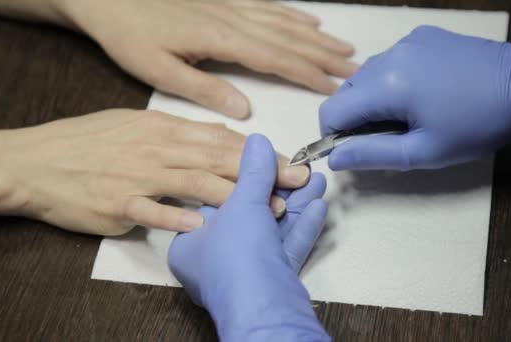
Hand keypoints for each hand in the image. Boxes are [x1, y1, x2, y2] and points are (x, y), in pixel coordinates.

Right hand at [0, 110, 309, 234]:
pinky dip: (176, 216)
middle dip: (260, 171)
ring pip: (192, 182)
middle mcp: (153, 148)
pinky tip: (201, 224)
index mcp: (159, 127)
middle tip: (295, 183)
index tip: (286, 162)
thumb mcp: (132, 124)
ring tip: (265, 209)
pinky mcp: (117, 203)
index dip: (256, 152)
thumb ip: (174, 132)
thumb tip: (212, 138)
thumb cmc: (83, 142)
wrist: (35, 162)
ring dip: (233, 196)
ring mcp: (135, 176)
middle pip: (216, 159)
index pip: (218, 139)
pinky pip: (151, 211)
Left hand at [58, 0, 357, 118]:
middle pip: (290, 39)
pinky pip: (268, 6)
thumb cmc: (129, 34)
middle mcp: (234, 18)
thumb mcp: (158, 69)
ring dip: (317, 36)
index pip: (276, 59)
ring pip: (285, 22)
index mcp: (221, 39)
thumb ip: (203, 89)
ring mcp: (231, 5)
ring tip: (344, 48)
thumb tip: (243, 110)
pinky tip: (309, 20)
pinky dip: (293, 14)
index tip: (334, 87)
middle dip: (325, 55)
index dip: (308, 74)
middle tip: (355, 69)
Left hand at [169, 134, 329, 340]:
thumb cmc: (235, 259)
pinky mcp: (271, 283)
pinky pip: (286, 249)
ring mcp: (245, 273)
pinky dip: (302, 227)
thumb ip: (251, 171)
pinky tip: (318, 207)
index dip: (245, 177)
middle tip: (299, 169)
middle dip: (280, 189)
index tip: (267, 160)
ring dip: (296, 204)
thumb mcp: (241, 203)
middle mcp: (216, 260)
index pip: (219, 199)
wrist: (264, 309)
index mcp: (192, 242)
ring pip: (273, 231)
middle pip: (251, 214)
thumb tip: (256, 143)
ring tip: (316, 180)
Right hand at [319, 22, 510, 170]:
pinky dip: (391, 82)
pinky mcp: (420, 36)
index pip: (332, 110)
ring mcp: (405, 43)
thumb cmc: (477, 123)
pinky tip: (420, 94)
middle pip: (346, 92)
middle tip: (386, 138)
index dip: (333, 136)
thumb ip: (372, 155)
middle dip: (354, 118)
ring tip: (405, 117)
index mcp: (386, 85)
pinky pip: (389, 62)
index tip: (354, 150)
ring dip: (373, 100)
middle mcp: (388, 56)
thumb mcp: (424, 152)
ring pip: (366, 76)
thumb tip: (334, 159)